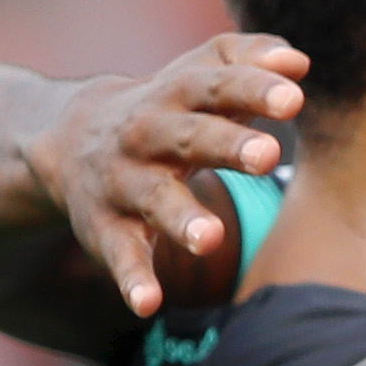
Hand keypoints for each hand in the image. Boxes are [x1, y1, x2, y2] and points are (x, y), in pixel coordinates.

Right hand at [28, 37, 310, 318]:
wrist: (68, 138)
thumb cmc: (163, 107)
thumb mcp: (197, 73)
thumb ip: (246, 61)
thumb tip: (297, 62)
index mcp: (176, 94)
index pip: (217, 85)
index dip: (254, 89)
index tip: (294, 98)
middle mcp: (146, 134)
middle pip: (188, 137)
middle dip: (226, 146)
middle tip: (268, 156)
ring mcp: (123, 183)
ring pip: (153, 199)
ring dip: (181, 218)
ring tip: (211, 239)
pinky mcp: (105, 228)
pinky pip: (120, 255)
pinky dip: (131, 279)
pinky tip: (148, 304)